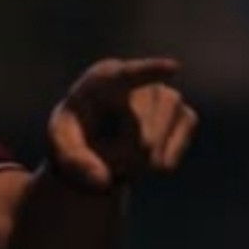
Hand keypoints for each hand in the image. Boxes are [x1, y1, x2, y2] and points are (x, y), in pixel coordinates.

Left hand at [46, 57, 198, 191]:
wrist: (98, 142)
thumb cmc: (75, 136)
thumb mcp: (62, 147)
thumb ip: (75, 162)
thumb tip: (102, 180)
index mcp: (102, 78)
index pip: (129, 74)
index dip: (151, 71)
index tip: (173, 68)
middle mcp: (139, 80)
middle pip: (141, 128)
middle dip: (124, 156)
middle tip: (109, 164)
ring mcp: (168, 96)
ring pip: (160, 138)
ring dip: (142, 159)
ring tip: (123, 159)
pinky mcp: (186, 115)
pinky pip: (177, 147)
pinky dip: (163, 161)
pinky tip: (148, 161)